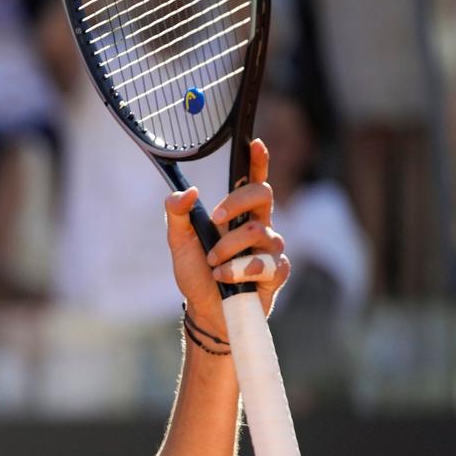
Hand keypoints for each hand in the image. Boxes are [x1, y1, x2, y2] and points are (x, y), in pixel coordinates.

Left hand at [163, 139, 289, 338]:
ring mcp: (271, 249)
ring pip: (257, 233)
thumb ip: (178, 214)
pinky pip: (265, 263)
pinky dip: (239, 271)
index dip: (257, 161)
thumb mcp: (179, 242)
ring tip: (213, 265)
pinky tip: (226, 279)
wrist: (205, 312)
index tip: (255, 143)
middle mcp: (260, 226)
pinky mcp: (277, 272)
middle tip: (215, 219)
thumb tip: (187, 192)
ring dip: (228, 249)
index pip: (252, 182)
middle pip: (263, 195)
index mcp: (238, 214)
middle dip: (236, 202)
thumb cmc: (197, 274)